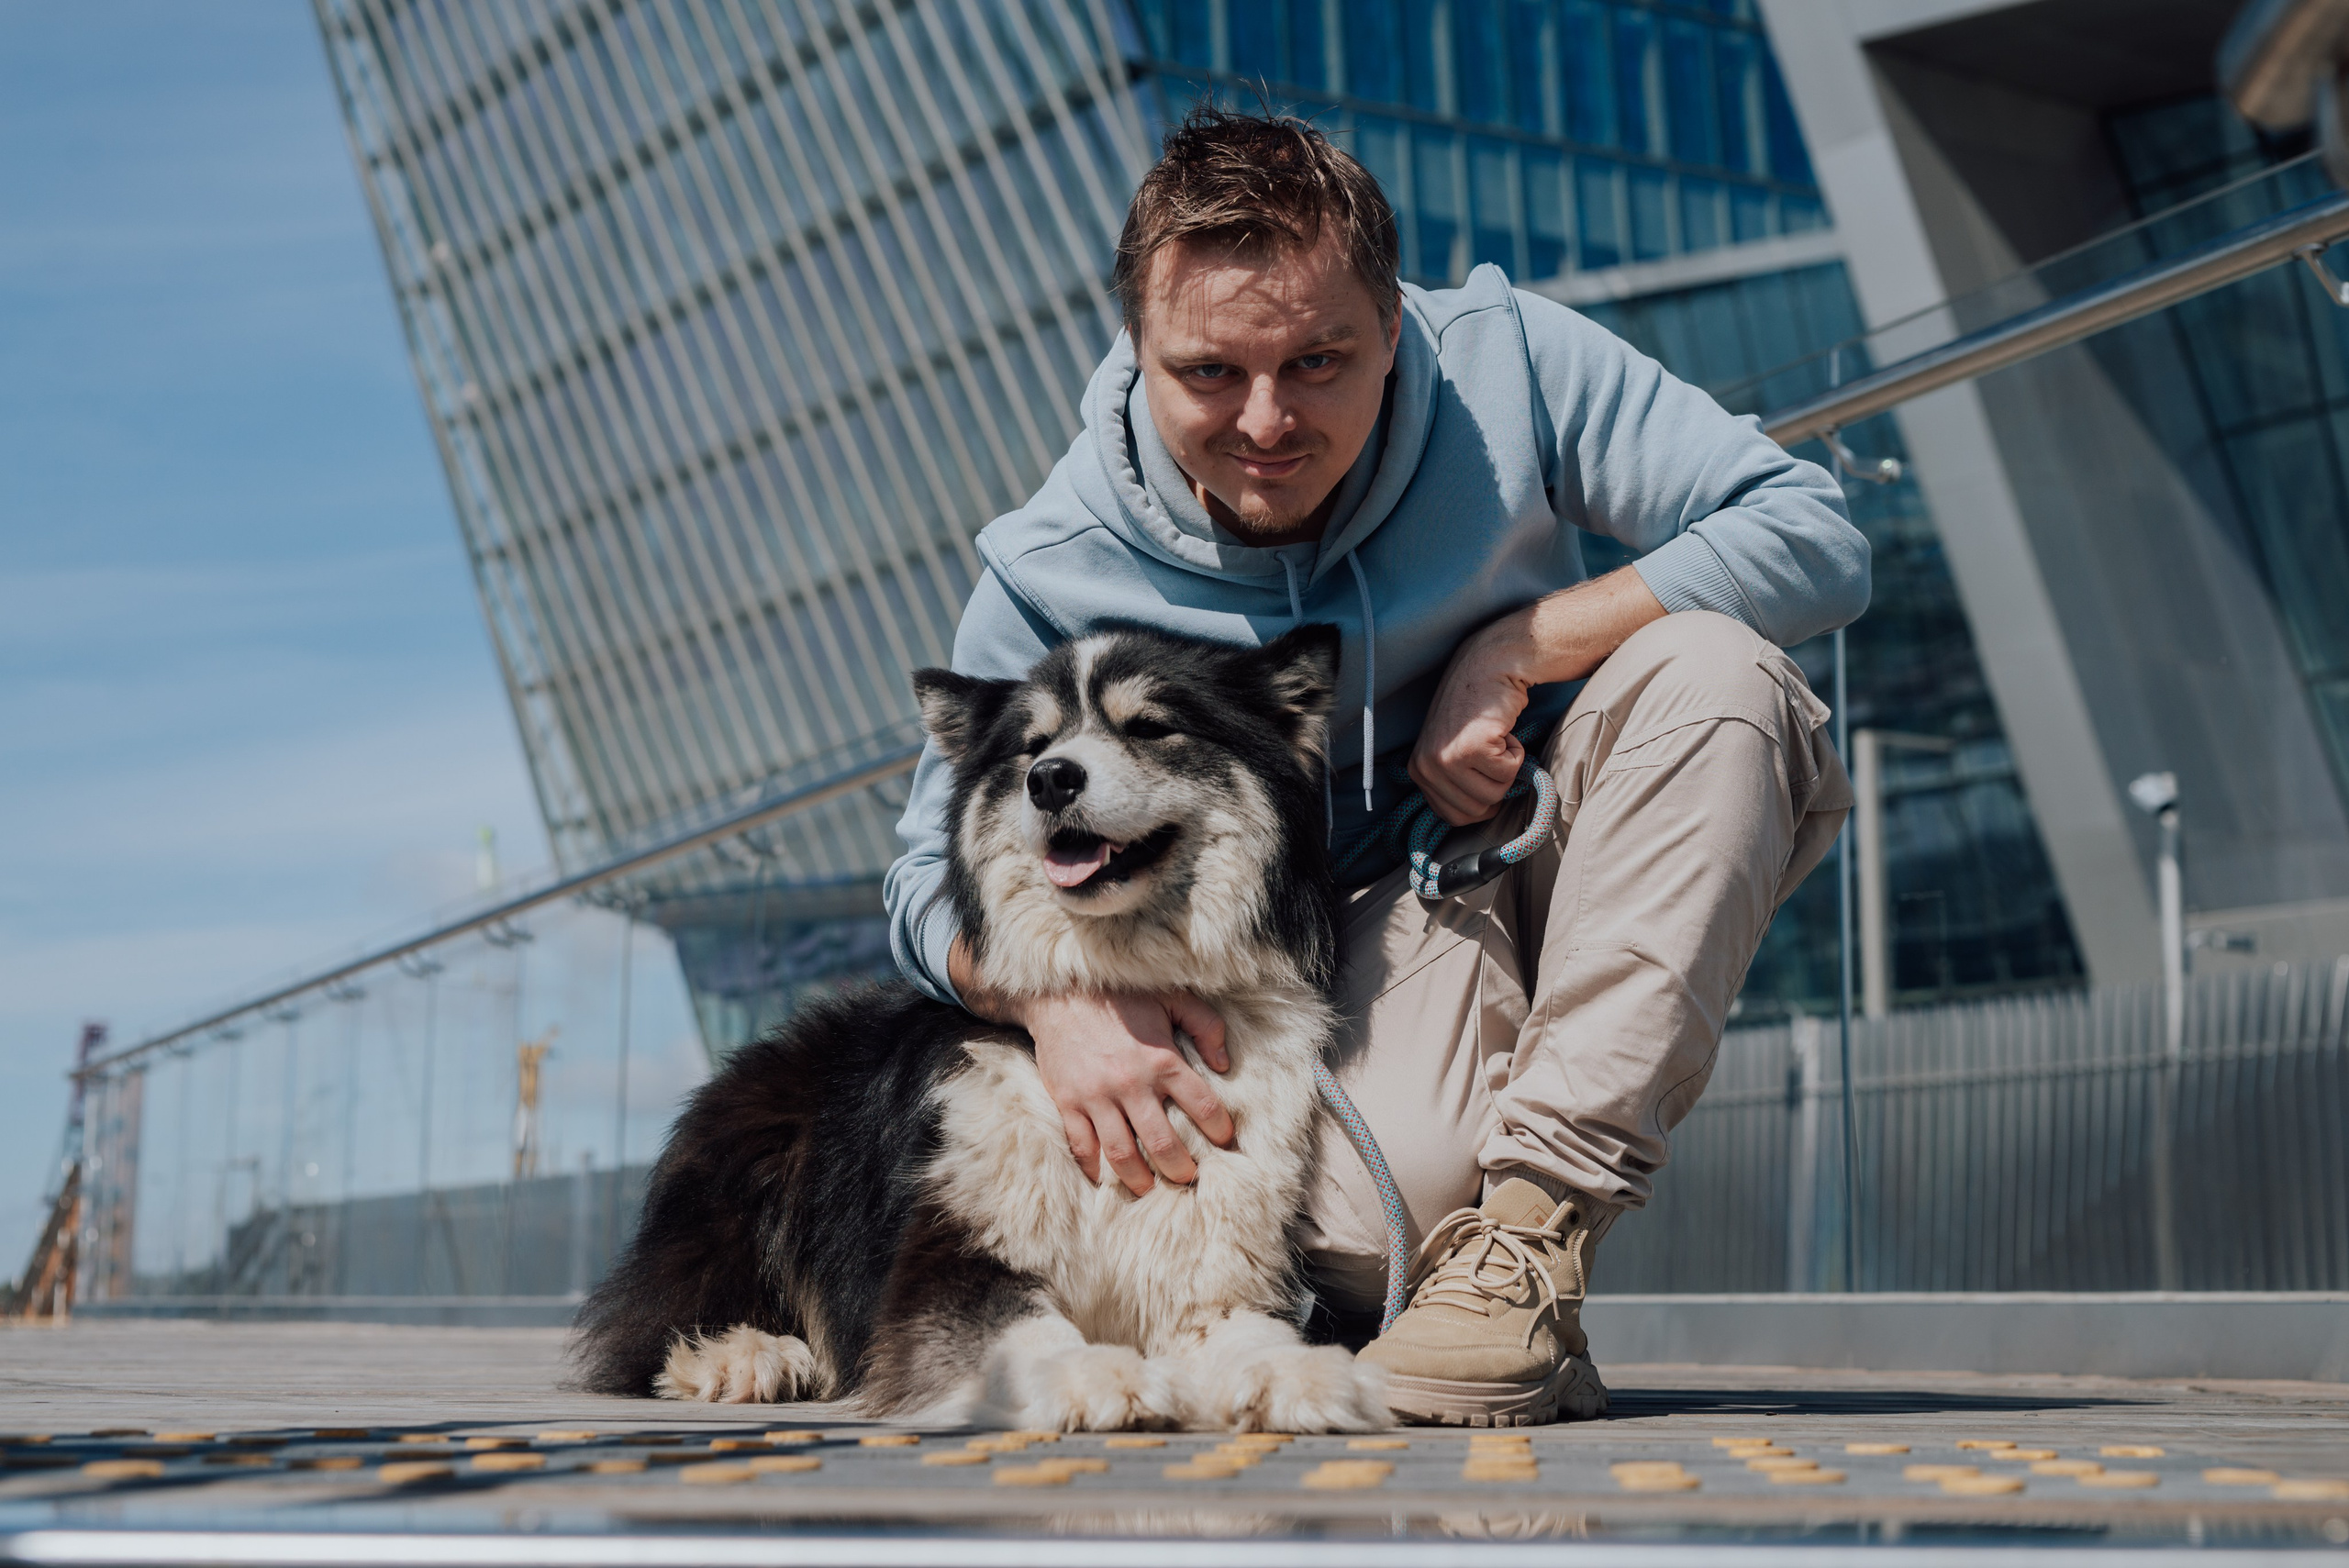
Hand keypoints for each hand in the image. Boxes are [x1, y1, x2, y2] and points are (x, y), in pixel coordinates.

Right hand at [1021, 991, 1233, 1194]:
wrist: (1059, 992)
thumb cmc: (1121, 995)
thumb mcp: (1173, 998)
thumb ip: (1206, 1026)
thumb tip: (1224, 1065)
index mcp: (1162, 1060)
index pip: (1203, 1106)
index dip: (1220, 1130)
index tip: (1226, 1143)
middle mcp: (1131, 1083)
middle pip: (1163, 1143)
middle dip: (1181, 1169)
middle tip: (1189, 1179)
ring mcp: (1097, 1096)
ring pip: (1122, 1154)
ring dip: (1140, 1180)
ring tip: (1151, 1189)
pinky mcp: (1069, 1103)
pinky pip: (1082, 1147)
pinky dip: (1095, 1170)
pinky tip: (1105, 1180)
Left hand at [1409, 633, 1528, 826]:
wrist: (1489, 667)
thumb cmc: (1477, 710)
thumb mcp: (1452, 750)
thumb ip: (1454, 783)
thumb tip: (1475, 816)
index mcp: (1419, 771)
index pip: (1454, 817)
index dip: (1480, 801)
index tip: (1486, 775)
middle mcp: (1427, 767)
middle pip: (1476, 811)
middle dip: (1496, 785)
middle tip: (1493, 752)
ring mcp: (1447, 758)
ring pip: (1495, 795)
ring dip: (1507, 768)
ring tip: (1495, 739)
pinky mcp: (1473, 747)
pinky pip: (1509, 773)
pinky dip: (1517, 753)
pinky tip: (1502, 729)